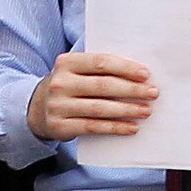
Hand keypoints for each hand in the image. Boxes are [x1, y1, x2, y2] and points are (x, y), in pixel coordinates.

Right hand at [30, 50, 156, 139]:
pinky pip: (93, 127)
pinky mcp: (60, 126)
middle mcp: (60, 83)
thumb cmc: (69, 85)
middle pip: (103, 86)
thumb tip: (139, 75)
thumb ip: (100, 69)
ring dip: (127, 110)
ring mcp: (58, 106)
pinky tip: (132, 127)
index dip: (125, 68)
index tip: (145, 75)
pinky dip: (115, 128)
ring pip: (99, 108)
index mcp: (66, 62)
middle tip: (152, 93)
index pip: (101, 63)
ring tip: (146, 111)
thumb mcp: (77, 71)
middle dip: (131, 90)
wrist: (37, 108)